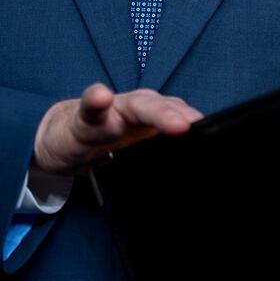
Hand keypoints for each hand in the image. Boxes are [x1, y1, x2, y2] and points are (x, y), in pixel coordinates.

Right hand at [32, 83, 202, 175]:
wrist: (62, 138)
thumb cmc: (108, 142)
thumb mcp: (138, 153)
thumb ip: (163, 158)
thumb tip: (196, 183)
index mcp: (157, 118)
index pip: (183, 119)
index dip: (199, 127)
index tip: (217, 136)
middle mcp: (141, 109)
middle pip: (166, 110)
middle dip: (181, 118)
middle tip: (194, 128)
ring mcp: (114, 110)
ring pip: (138, 107)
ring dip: (155, 112)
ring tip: (172, 121)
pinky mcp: (84, 118)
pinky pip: (91, 108)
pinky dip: (96, 100)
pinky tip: (100, 97)